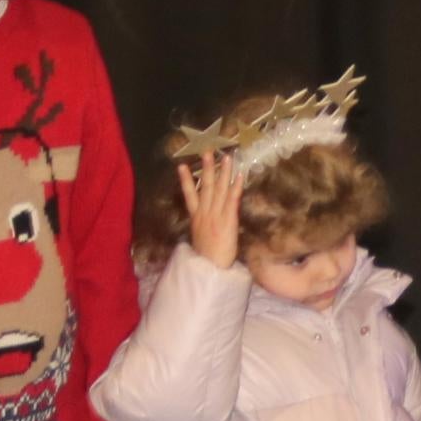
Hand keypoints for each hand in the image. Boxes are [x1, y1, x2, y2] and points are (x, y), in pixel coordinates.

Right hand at [175, 148, 245, 267]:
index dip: (185, 180)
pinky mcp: (228, 221)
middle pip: (205, 187)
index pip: (189, 195)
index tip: (181, 165)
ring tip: (226, 156)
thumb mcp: (198, 240)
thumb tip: (201, 224)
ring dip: (223, 172)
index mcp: (196, 219)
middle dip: (206, 168)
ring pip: (219, 189)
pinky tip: (240, 175)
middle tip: (207, 150)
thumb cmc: (206, 259)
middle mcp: (204, 214)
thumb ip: (200, 228)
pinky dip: (236, 187)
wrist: (209, 270)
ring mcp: (216, 216)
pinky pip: (232, 200)